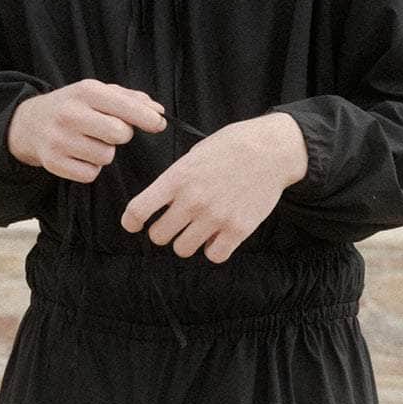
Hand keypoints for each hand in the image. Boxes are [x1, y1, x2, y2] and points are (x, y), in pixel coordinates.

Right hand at [8, 79, 166, 179]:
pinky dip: (90, 168)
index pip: (126, 107)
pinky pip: (90, 174)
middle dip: (122, 135)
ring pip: (105, 156)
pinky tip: (79, 155)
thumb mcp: (98, 92)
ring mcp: (59, 139)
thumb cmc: (74, 106)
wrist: (30, 123)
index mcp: (85, 91)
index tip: (159, 124)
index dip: (148, 118)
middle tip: (111, 131)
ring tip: (89, 141)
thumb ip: (130, 99)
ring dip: (104, 152)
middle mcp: (70, 113)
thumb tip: (158, 111)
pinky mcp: (53, 162)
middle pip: (119, 134)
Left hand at [120, 112, 307, 262]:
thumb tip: (162, 204)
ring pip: (183, 249)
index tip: (133, 225)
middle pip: (159, 236)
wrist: (270, 150)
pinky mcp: (238, 230)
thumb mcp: (194, 155)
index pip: (139, 210)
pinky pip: (214, 256)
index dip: (131, 222)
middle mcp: (193, 200)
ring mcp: (215, 217)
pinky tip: (218, 236)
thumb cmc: (231, 147)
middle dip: (164, 231)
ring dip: (187, 241)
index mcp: (177, 178)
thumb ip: (175, 180)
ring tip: (198, 229)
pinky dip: (213, 250)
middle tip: (175, 224)